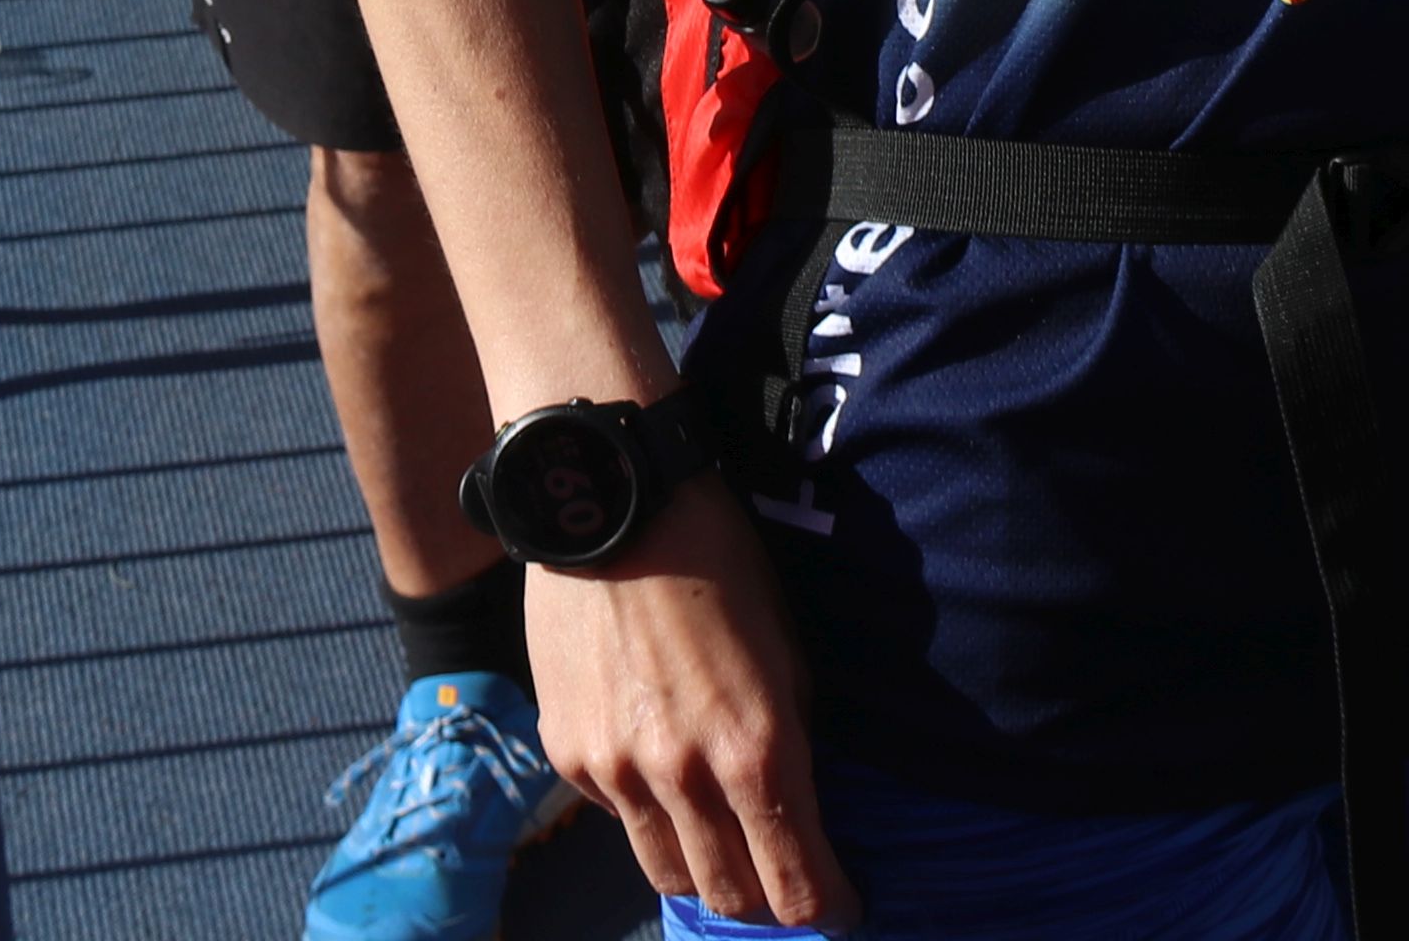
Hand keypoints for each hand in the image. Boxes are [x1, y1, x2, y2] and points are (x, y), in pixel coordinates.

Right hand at [530, 477, 852, 929]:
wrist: (611, 508)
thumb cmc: (719, 562)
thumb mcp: (785, 649)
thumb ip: (789, 737)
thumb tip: (796, 804)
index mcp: (757, 748)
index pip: (797, 884)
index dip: (826, 909)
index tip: (840, 909)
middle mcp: (684, 776)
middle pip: (729, 898)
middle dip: (765, 904)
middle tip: (783, 883)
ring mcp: (617, 772)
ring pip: (668, 874)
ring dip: (705, 871)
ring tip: (725, 845)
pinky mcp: (568, 755)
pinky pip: (618, 818)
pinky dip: (647, 813)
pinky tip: (661, 769)